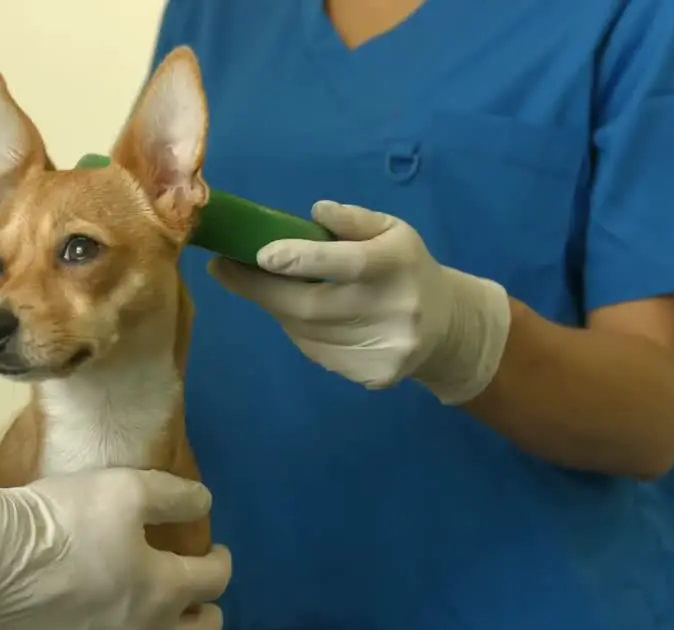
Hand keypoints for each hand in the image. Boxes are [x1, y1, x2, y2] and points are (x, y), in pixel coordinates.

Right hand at [0, 470, 230, 629]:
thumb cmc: (61, 518)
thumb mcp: (127, 487)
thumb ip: (173, 496)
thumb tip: (203, 504)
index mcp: (163, 592)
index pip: (214, 582)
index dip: (220, 563)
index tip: (214, 553)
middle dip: (205, 618)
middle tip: (196, 601)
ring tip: (132, 622)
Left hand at [210, 200, 511, 403]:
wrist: (448, 327)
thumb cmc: (406, 268)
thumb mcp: (391, 231)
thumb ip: (352, 219)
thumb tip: (314, 211)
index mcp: (397, 264)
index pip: (347, 262)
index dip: (301, 260)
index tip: (260, 255)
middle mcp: (395, 310)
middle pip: (310, 306)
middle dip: (260, 288)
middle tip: (224, 268)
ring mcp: (384, 348)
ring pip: (306, 331)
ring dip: (278, 309)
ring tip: (271, 287)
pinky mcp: (373, 375)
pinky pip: (316, 351)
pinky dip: (299, 331)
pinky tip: (305, 316)